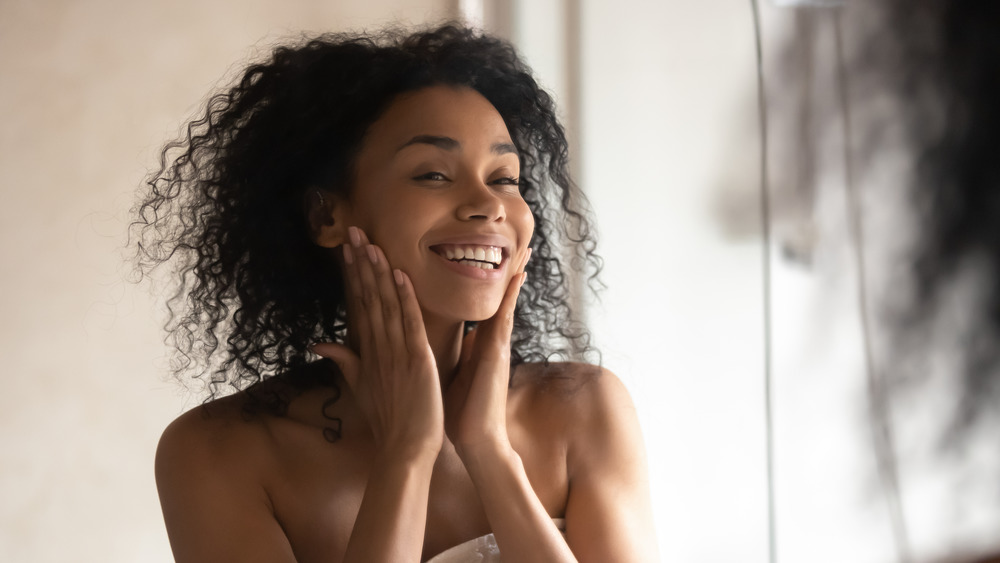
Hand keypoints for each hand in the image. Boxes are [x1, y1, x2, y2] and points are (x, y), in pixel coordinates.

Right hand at [312, 227, 443, 460]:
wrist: (404, 450)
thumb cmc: (387, 421)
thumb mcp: (360, 387)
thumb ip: (345, 361)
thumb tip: (320, 343)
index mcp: (367, 352)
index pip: (358, 305)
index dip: (353, 275)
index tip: (348, 248)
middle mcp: (377, 348)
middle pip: (367, 298)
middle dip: (360, 264)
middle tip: (354, 231)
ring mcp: (395, 353)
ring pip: (385, 305)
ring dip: (378, 273)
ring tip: (370, 243)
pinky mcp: (416, 360)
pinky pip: (409, 324)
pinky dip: (405, 299)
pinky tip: (399, 274)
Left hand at [444, 248, 530, 456]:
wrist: (474, 440)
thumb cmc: (458, 413)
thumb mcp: (448, 374)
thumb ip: (446, 355)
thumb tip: (434, 341)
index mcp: (477, 345)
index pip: (482, 305)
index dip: (487, 281)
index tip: (488, 255)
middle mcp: (490, 341)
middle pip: (500, 297)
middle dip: (509, 271)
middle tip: (519, 241)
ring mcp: (497, 346)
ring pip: (506, 301)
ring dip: (515, 275)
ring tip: (525, 248)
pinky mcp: (498, 353)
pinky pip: (506, 317)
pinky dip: (511, 296)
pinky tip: (518, 276)